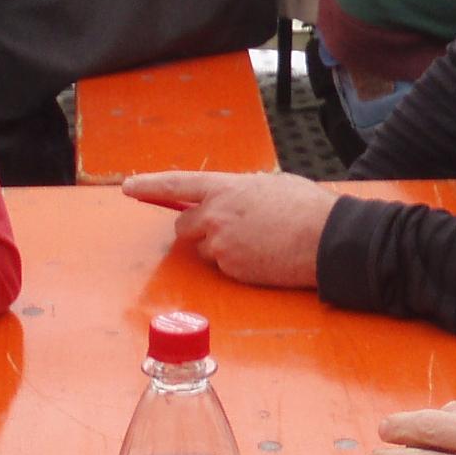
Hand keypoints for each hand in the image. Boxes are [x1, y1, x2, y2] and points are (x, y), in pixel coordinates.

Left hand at [123, 170, 335, 288]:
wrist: (326, 239)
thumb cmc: (306, 208)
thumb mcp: (271, 185)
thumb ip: (243, 191)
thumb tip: (234, 198)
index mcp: (225, 188)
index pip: (177, 184)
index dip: (150, 185)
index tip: (129, 187)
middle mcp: (215, 216)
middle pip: (184, 226)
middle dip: (198, 229)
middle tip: (227, 229)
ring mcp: (221, 245)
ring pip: (205, 250)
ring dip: (220, 248)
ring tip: (257, 242)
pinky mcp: (232, 270)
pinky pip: (224, 267)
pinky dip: (238, 264)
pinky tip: (263, 256)